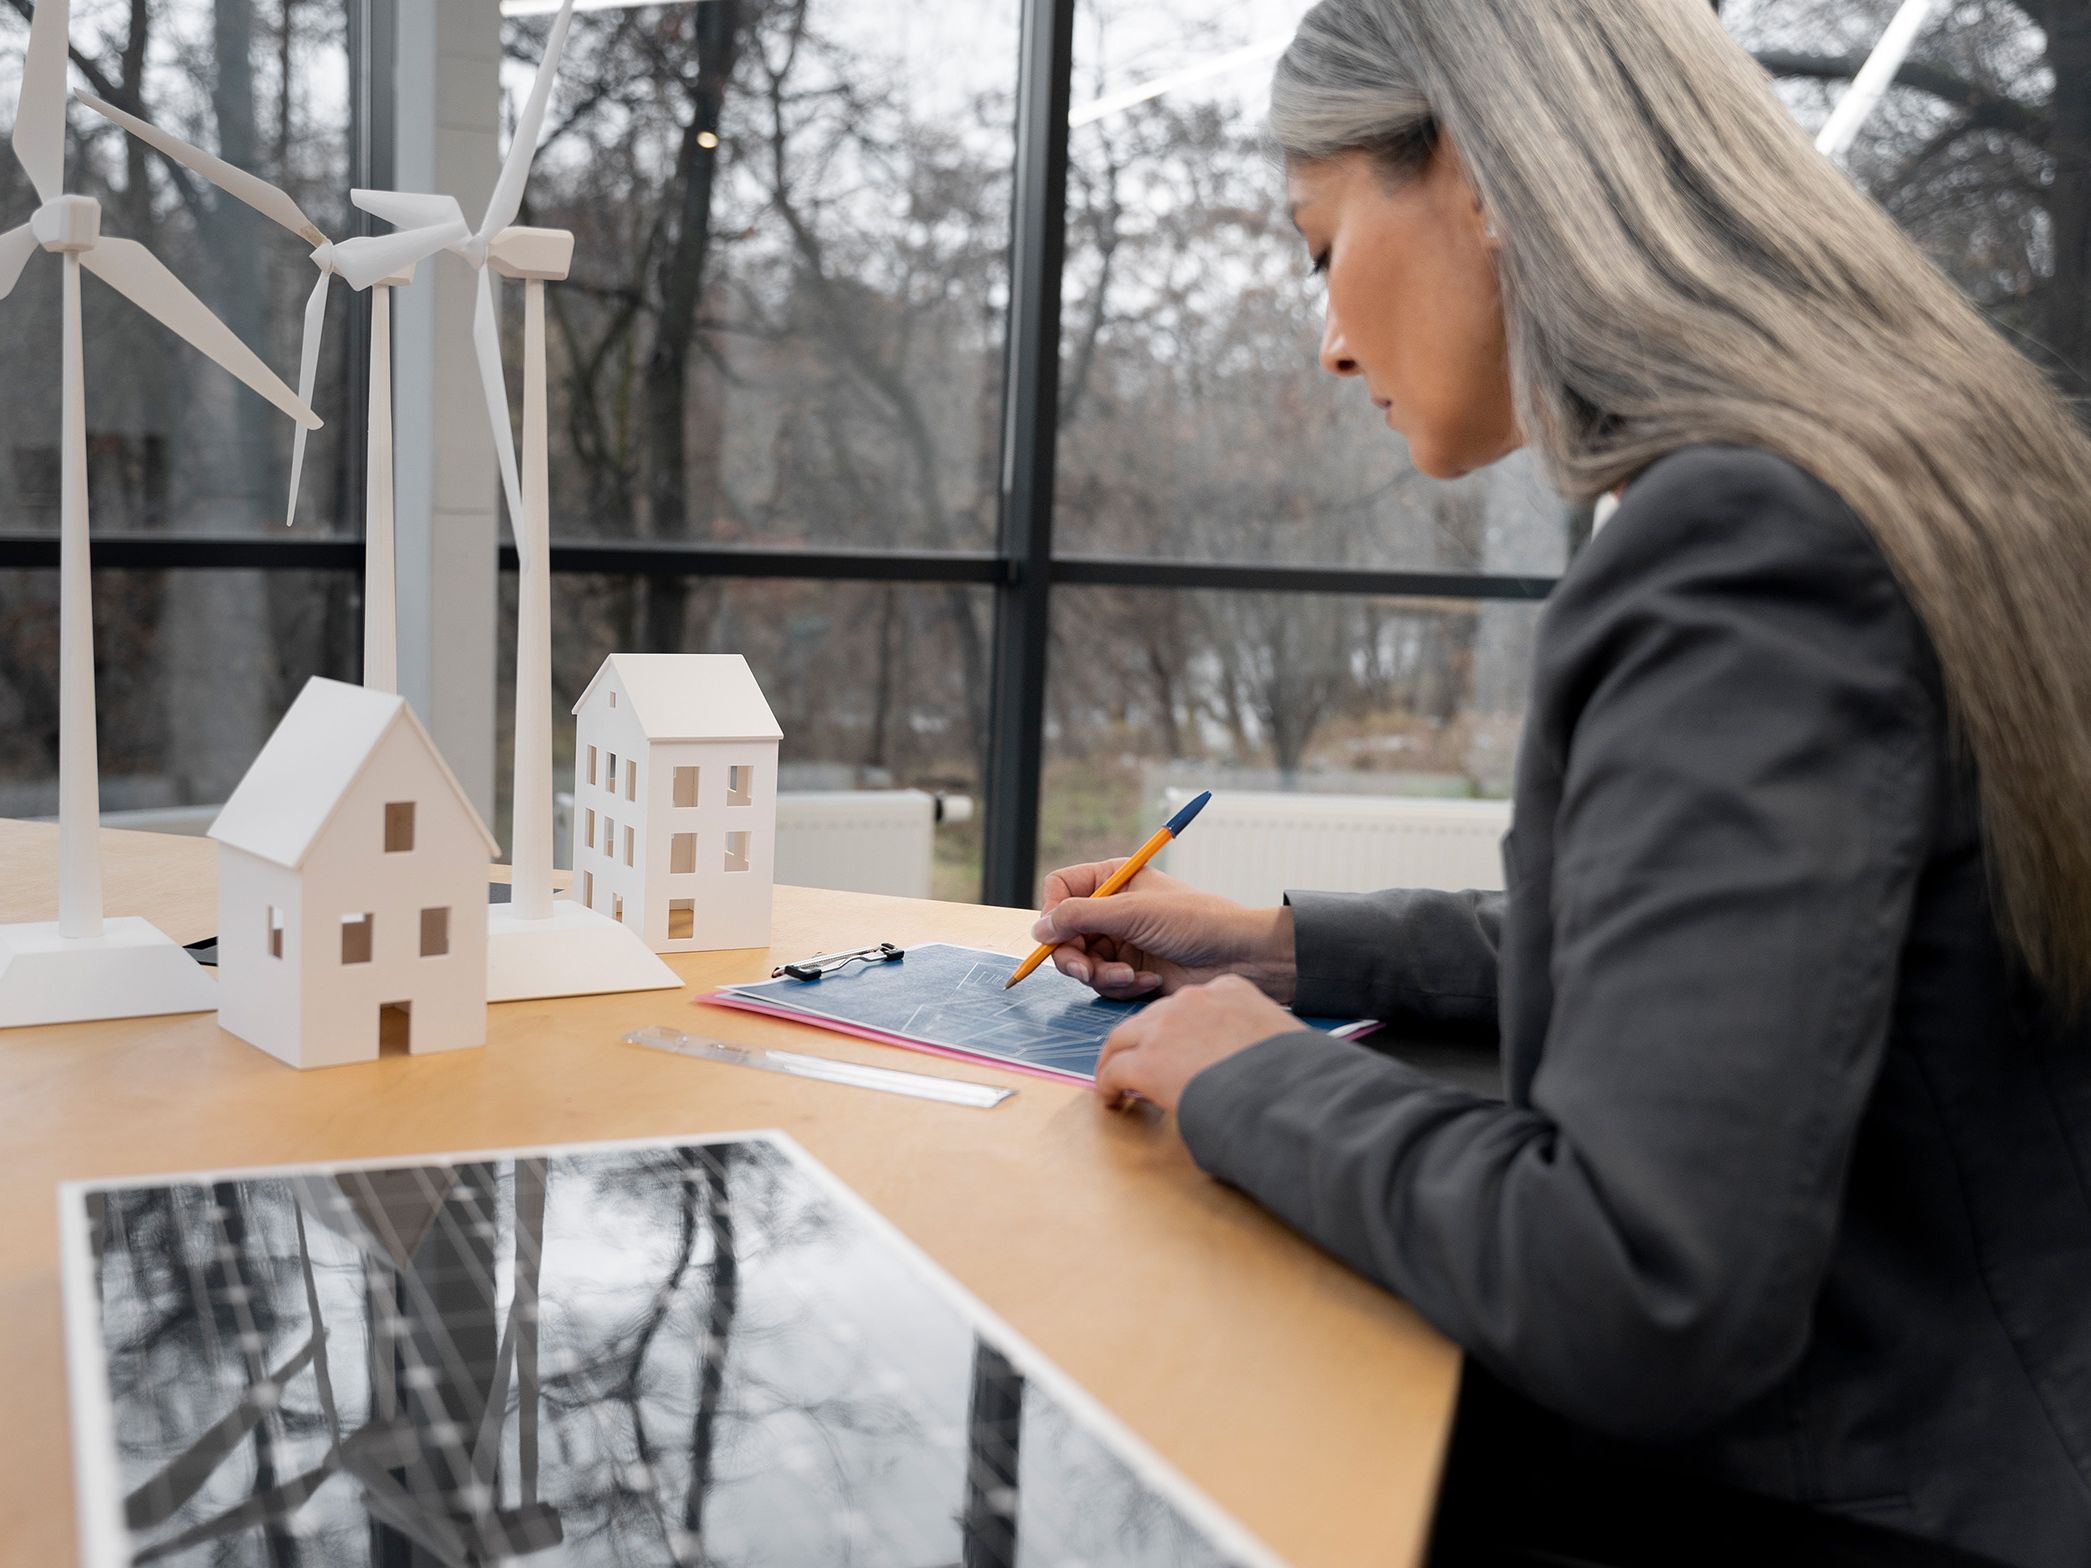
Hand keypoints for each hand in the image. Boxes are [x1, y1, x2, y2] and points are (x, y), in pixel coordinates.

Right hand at [1033, 859, 1295, 1002]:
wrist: (1240, 957)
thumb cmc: (1196, 922)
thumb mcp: (1134, 912)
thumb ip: (1081, 917)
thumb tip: (1039, 928)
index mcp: (1113, 879)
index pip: (1060, 890)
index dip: (1053, 912)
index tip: (1057, 934)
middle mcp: (1111, 909)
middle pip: (1063, 933)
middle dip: (1074, 956)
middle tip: (1087, 970)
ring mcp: (1120, 941)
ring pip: (1081, 963)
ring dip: (1102, 975)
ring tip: (1130, 976)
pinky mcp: (1130, 970)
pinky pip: (1104, 983)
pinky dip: (1122, 985)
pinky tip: (1149, 982)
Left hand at [1092, 974, 1298, 1112]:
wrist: (1288, 1094)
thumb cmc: (1296, 1074)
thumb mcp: (1279, 1037)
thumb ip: (1252, 1037)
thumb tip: (1246, 1061)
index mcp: (1230, 990)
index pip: (1190, 1003)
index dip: (1177, 1028)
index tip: (1176, 1046)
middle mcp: (1194, 1000)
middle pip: (1149, 1016)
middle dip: (1140, 1040)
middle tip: (1135, 1063)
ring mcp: (1167, 1027)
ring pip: (1123, 1037)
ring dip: (1118, 1058)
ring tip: (1116, 1080)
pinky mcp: (1148, 1061)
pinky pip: (1114, 1070)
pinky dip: (1108, 1085)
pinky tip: (1112, 1099)